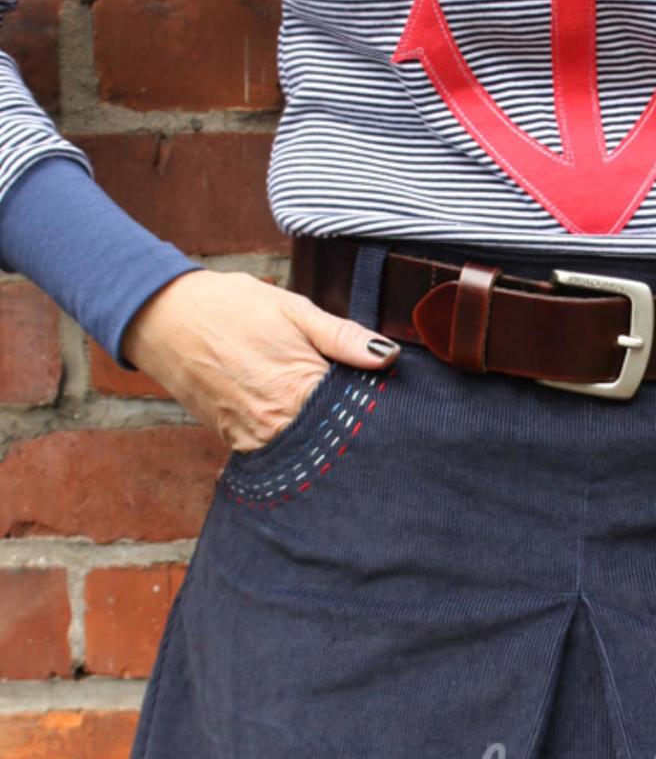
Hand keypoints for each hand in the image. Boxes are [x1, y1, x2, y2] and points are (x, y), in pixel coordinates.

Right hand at [120, 269, 400, 454]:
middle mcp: (276, 426)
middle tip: (363, 406)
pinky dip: (291, 438)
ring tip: (327, 409)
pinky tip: (298, 417)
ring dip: (321, 434)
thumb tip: (389, 356)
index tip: (386, 397)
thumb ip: (343, 337)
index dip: (373, 406)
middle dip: (348, 424)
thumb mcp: (294, 310)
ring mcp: (253, 439)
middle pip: (333, 440)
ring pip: (305, 451)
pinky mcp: (235, 443)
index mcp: (299, 391)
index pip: (355, 416)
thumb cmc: (232, 308)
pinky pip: (276, 451)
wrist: (164, 318)